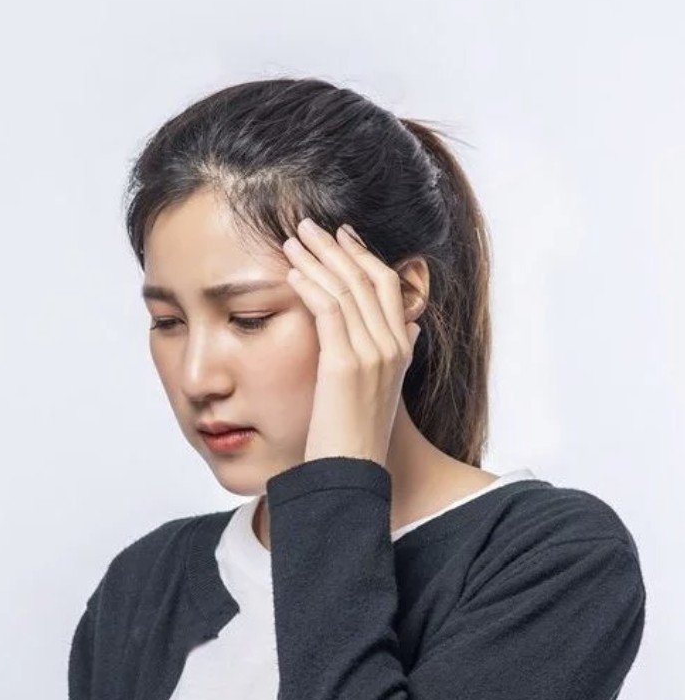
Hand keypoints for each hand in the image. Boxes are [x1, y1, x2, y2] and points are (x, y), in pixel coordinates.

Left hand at [283, 217, 420, 466]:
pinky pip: (329, 310)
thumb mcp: (381, 392)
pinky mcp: (346, 364)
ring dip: (316, 259)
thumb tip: (408, 332)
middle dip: (336, 247)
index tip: (341, 236)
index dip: (364, 256)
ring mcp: (373, 354)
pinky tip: (290, 272)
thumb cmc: (353, 438)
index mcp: (401, 349)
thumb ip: (393, 357)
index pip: (388, 285)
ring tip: (290, 241)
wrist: (350, 473)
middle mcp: (392, 346)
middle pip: (368, 277)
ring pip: (346, 288)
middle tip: (308, 226)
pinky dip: (309, 285)